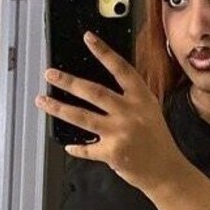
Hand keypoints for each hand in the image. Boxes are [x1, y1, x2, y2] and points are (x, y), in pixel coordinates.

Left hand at [36, 32, 190, 198]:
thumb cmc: (156, 141)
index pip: (121, 69)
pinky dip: (76, 148)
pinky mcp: (112, 153)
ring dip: (59, 108)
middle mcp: (130, 113)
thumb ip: (129, 98)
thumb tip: (98, 89)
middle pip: (94, 92)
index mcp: (141, 98)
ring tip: (43, 101)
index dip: (104, 52)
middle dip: (68, 81)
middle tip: (50, 74)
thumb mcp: (149, 111)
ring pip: (82, 117)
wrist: (166, 171)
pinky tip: (69, 145)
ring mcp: (120, 133)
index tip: (88, 38)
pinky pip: (87, 149)